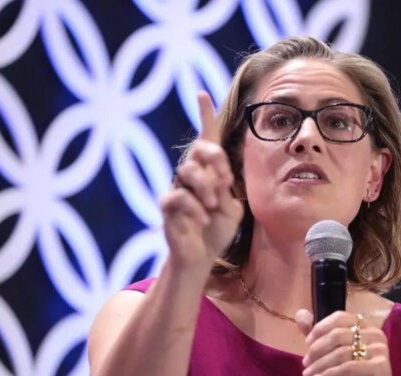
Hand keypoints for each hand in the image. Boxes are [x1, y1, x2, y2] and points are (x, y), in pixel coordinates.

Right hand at [160, 92, 243, 268]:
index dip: (204, 116)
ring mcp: (177, 187)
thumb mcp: (232, 207)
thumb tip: (217, 175)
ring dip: (206, 188)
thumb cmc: (217, 229)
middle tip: (224, 185)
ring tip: (212, 207)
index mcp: (209, 171)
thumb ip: (227, 188)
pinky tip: (201, 219)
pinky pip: (179, 195)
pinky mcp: (167, 205)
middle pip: (200, 149)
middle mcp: (191, 174)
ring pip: (188, 171)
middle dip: (216, 163)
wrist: (202, 256)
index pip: (206, 138)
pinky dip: (195, 208)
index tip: (202, 94)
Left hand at [296, 309, 400, 375]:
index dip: (320, 328)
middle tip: (305, 362)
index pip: (339, 317)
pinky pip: (348, 368)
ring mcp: (379, 349)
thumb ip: (320, 335)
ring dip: (320, 364)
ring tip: (307, 374)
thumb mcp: (335, 355)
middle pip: (338, 334)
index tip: (307, 343)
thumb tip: (300, 315)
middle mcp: (375, 333)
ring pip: (341, 352)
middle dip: (317, 349)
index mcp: (365, 326)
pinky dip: (329, 374)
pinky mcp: (379, 366)